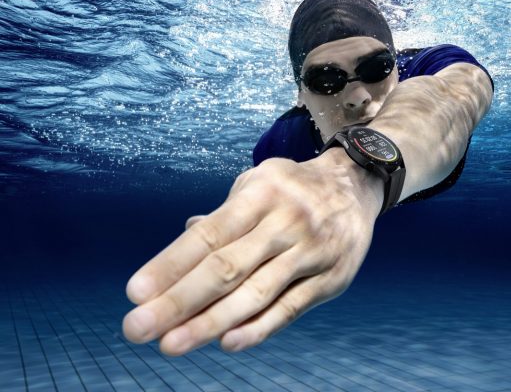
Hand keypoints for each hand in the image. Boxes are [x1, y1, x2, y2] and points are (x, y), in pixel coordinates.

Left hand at [122, 149, 382, 355]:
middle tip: (137, 328)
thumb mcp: (258, 183)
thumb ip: (224, 214)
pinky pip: (291, 307)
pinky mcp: (331, 278)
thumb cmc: (293, 189)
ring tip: (172, 344)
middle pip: (227, 268)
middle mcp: (286, 222)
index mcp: (261, 194)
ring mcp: (311, 252)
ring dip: (210, 323)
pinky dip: (259, 328)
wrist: (357, 186)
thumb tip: (185, 235)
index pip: (209, 235)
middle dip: (178, 301)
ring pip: (256, 294)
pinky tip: (227, 342)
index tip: (136, 293)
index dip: (171, 265)